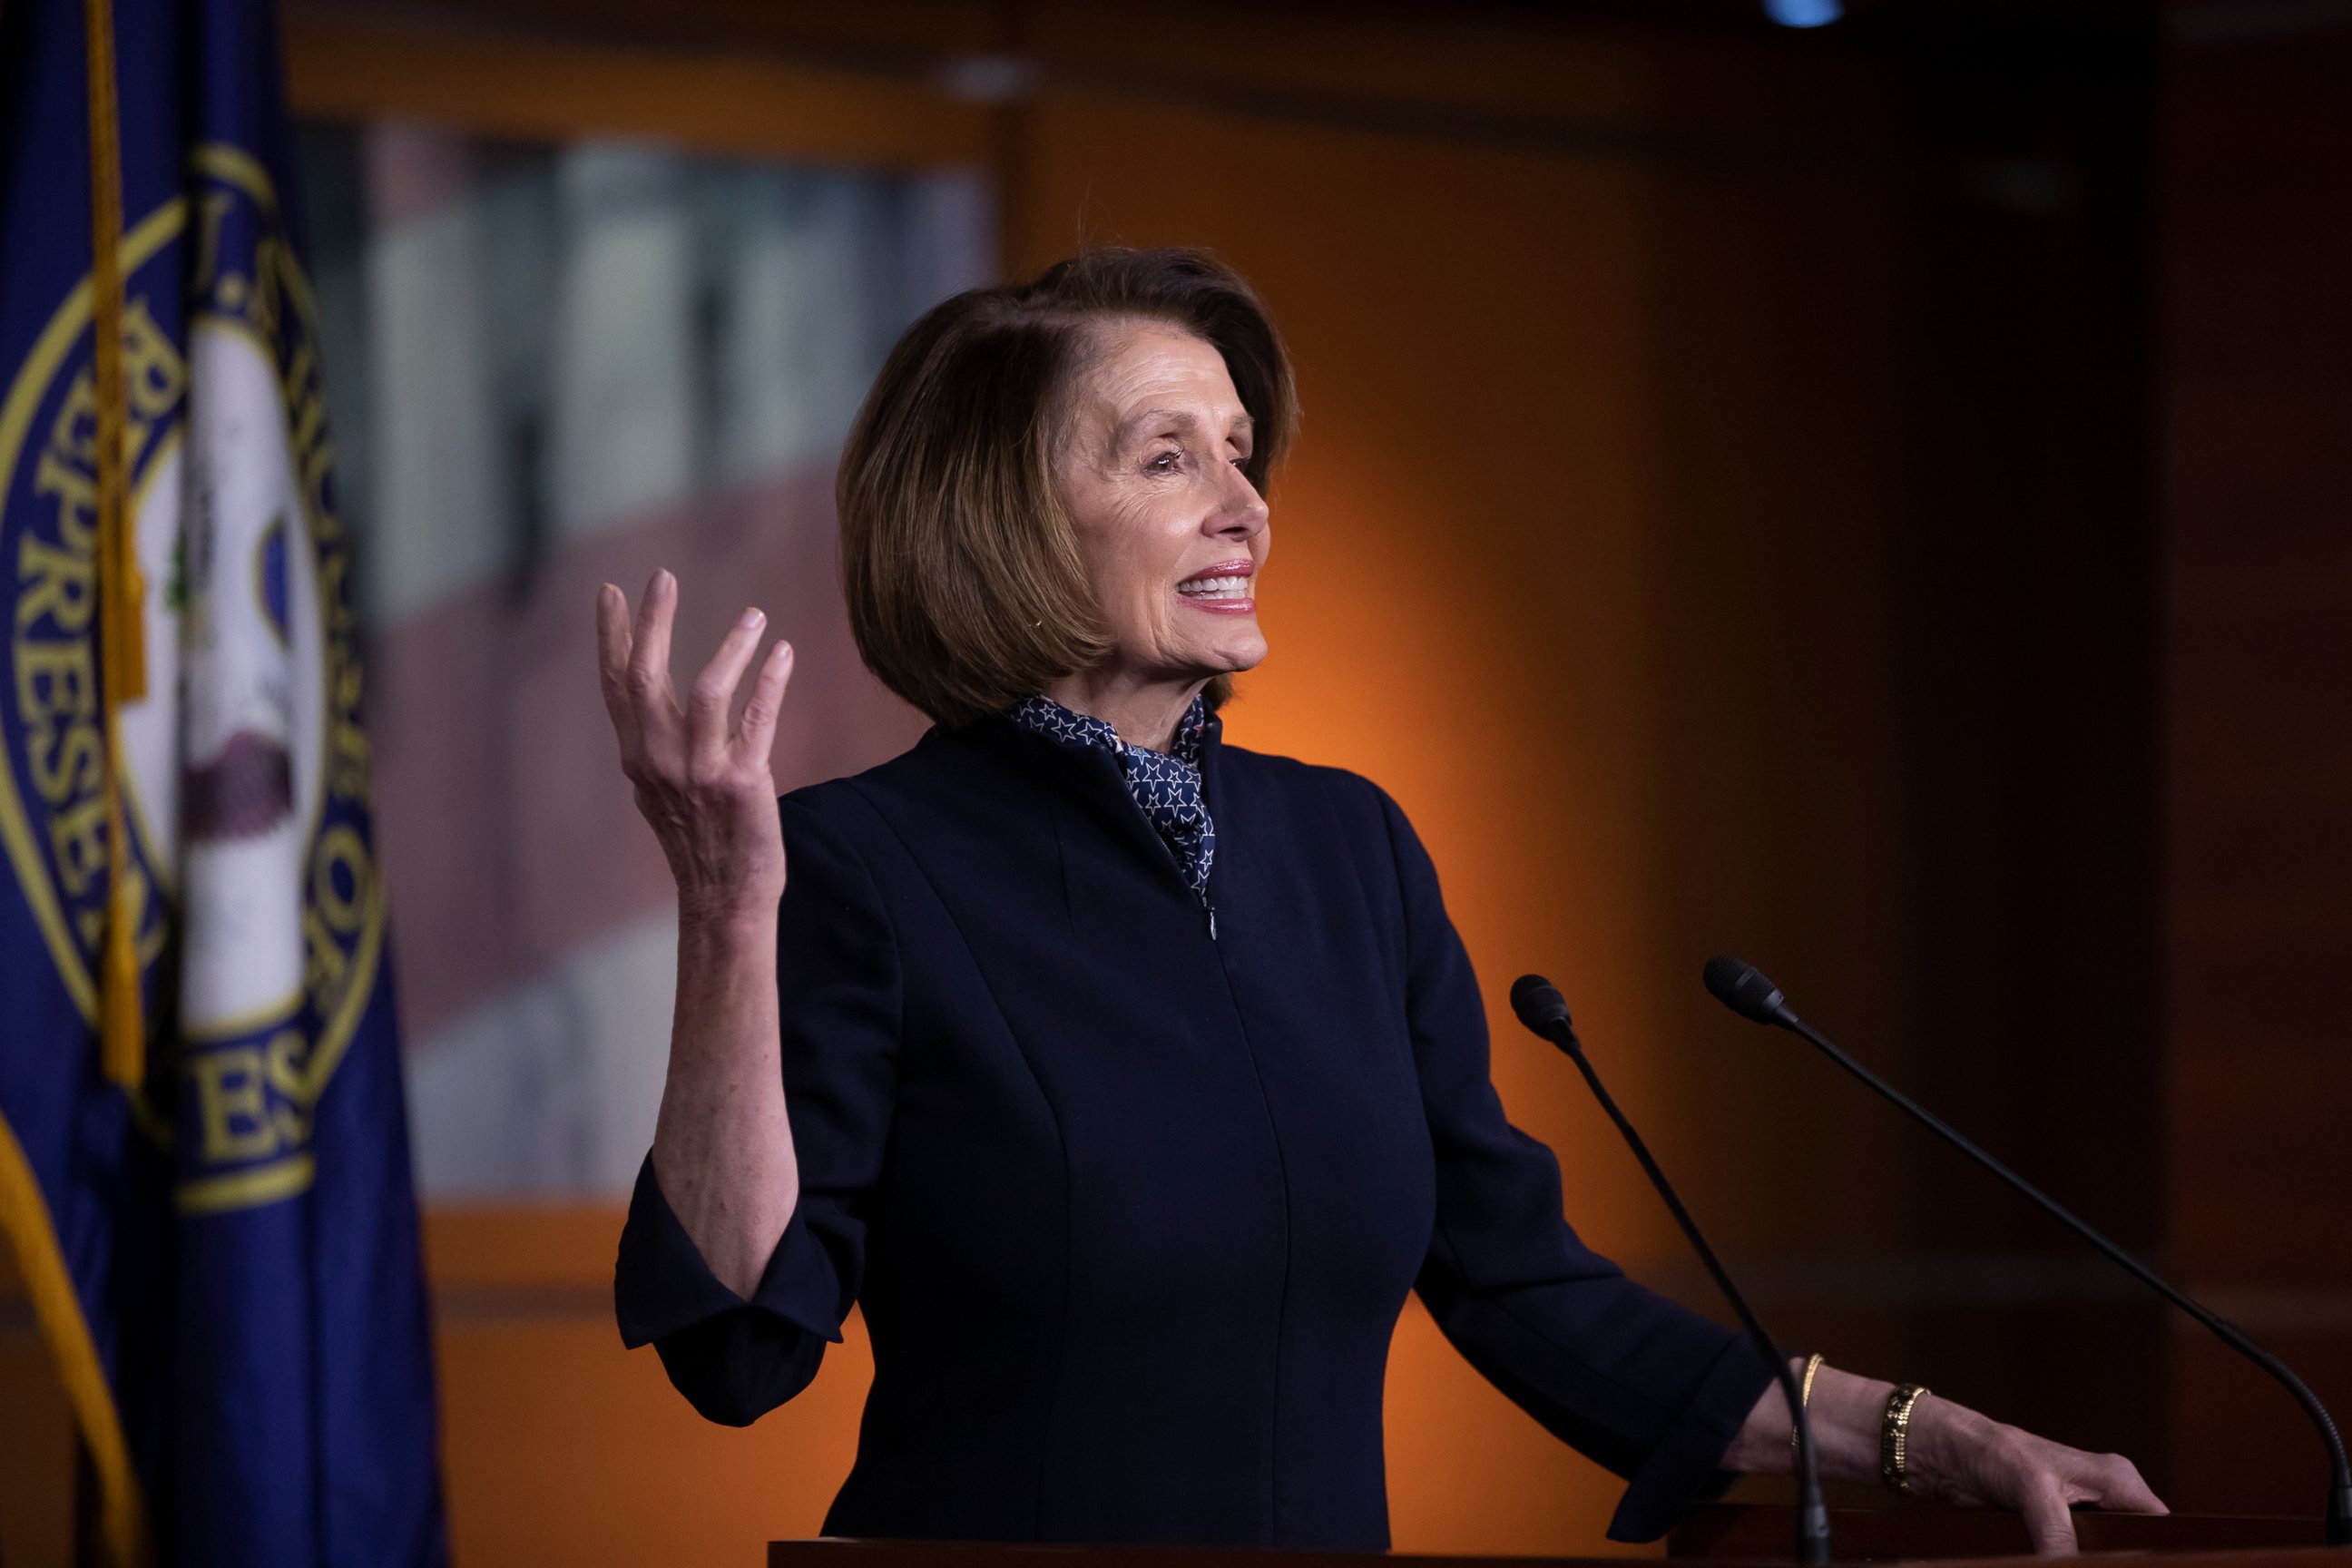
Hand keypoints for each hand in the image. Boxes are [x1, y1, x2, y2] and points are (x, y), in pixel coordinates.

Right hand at [596, 569, 795, 922]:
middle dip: (651, 622)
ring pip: (705, 690)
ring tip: (754, 614)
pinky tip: (783, 653)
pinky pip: (757, 718)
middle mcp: (659, 760)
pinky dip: (771, 681)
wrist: (724, 896)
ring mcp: (699, 772)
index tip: (611, 591)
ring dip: (731, 646)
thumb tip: (643, 718)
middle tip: (663, 576)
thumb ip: (652, 750)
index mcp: (638, 756)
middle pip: (645, 676)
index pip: (616, 684)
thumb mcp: (659, 792)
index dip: (612, 635)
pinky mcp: (742, 782)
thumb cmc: (699, 842)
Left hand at [1907, 1395, 2168, 1555]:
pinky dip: (2066, 1567)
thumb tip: (2069, 1567)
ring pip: (2102, 1560)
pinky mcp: (2054, 1535)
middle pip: (2133, 1551)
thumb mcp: (2034, 1491)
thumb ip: (2058, 1536)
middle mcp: (2107, 1500)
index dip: (2158, 1559)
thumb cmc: (1992, 1452)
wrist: (1944, 1457)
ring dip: (2093, 1567)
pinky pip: (2072, 1562)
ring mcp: (2082, 1521)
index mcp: (2119, 1481)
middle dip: (2121, 1565)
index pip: (2160, 1530)